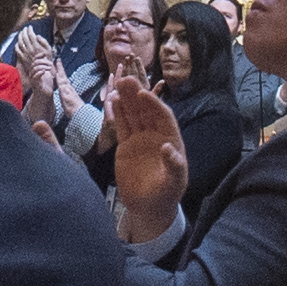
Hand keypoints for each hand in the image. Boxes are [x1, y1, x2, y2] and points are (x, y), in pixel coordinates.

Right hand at [102, 75, 189, 240]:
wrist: (148, 207)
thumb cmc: (166, 195)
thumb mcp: (174, 182)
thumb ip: (174, 165)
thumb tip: (168, 147)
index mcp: (171, 140)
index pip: (163, 117)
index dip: (154, 105)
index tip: (144, 94)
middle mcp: (156, 136)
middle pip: (146, 111)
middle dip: (137, 95)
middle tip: (126, 78)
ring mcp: (140, 139)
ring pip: (133, 114)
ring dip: (126, 99)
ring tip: (118, 82)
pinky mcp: (126, 145)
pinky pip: (122, 125)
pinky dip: (118, 113)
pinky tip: (112, 99)